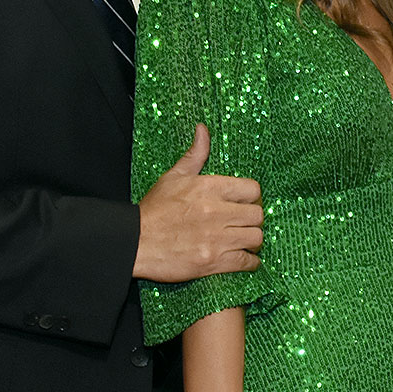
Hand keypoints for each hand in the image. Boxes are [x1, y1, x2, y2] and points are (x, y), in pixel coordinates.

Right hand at [135, 124, 263, 281]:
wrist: (135, 243)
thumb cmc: (154, 210)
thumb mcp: (173, 177)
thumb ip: (195, 154)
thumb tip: (203, 129)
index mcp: (209, 188)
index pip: (253, 189)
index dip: (251, 197)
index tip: (243, 203)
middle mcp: (217, 211)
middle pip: (258, 215)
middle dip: (252, 219)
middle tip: (243, 223)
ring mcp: (217, 238)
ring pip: (256, 238)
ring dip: (251, 241)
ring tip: (242, 241)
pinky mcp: (214, 261)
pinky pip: (247, 262)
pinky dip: (248, 262)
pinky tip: (241, 258)